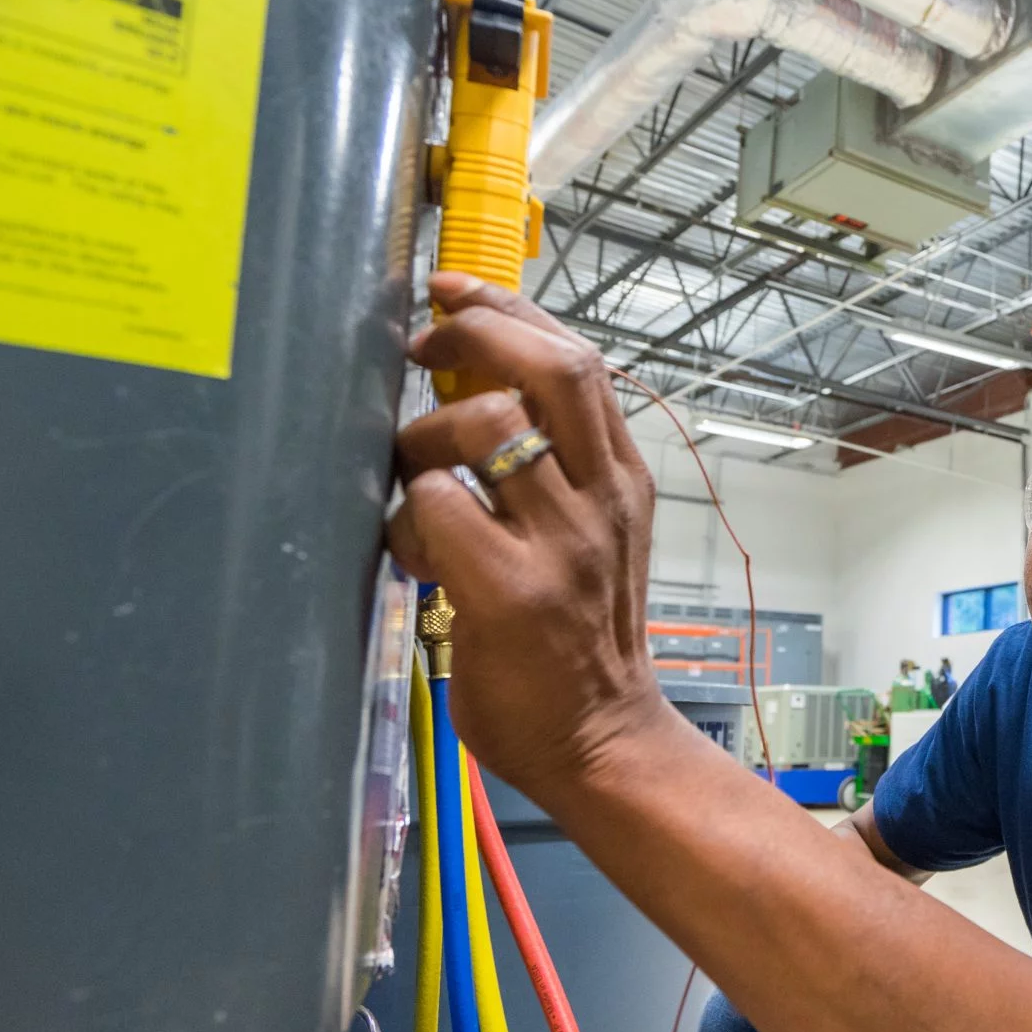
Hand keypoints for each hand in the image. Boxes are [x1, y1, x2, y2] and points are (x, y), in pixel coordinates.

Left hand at [386, 273, 672, 802]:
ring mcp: (562, 544)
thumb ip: (558, 474)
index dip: (511, 311)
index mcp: (624, 481)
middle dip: (476, 332)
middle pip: (552, 369)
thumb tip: (479, 401)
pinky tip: (414, 555)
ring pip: (484, 426)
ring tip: (411, 475)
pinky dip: (407, 518)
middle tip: (419, 343)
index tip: (453, 292)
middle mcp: (604, 500)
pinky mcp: (511, 592)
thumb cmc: (583, 641)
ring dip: (425, 435)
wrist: (605, 739)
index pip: (581, 361)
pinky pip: (436, 509)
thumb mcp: (597, 539)